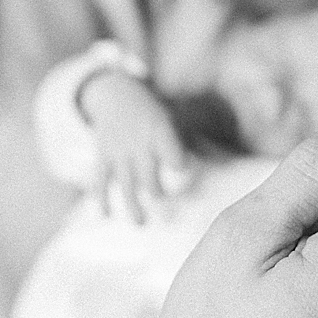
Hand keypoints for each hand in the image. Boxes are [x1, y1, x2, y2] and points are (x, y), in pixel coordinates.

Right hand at [80, 71, 190, 223]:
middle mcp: (138, 143)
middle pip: (148, 174)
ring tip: (140, 224)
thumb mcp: (171, 116)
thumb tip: (216, 163)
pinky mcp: (103, 155)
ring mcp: (119, 151)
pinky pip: (101, 179)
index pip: (171, 152)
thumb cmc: (152, 111)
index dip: (179, 163)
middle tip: (167, 216)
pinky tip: (107, 215)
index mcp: (159, 130)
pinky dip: (102, 198)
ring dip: (133, 205)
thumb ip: (186, 140)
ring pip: (126, 182)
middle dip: (157, 194)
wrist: (114, 93)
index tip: (183, 172)